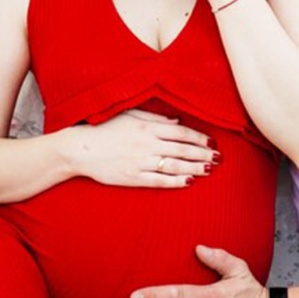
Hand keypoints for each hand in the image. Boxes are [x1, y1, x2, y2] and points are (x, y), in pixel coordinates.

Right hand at [58, 110, 218, 187]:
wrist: (80, 149)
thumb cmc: (104, 129)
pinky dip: (176, 182)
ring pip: (174, 166)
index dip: (198, 137)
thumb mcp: (129, 116)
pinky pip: (159, 181)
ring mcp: (140, 162)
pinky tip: (189, 181)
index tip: (211, 141)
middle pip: (182, 150)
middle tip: (218, 158)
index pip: (181, 132)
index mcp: (147, 128)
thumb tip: (177, 122)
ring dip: (194, 167)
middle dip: (202, 153)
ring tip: (209, 169)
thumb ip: (154, 119)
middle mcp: (147, 145)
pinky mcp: (133, 178)